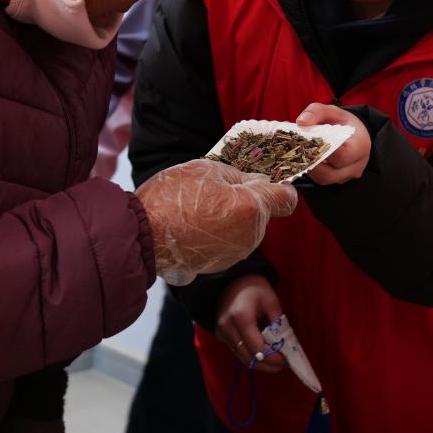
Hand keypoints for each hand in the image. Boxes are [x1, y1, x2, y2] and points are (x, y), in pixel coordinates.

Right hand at [136, 158, 296, 285]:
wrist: (145, 236)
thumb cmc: (173, 198)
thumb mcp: (206, 170)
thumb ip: (239, 175)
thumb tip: (257, 181)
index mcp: (252, 207)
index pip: (287, 199)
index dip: (279, 187)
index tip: (263, 181)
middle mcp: (251, 234)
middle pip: (263, 212)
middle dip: (247, 201)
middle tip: (216, 189)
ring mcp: (237, 252)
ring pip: (246, 228)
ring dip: (232, 217)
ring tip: (200, 207)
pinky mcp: (221, 263)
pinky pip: (230, 242)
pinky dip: (219, 232)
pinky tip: (195, 224)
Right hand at [216, 275, 286, 372]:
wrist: (229, 278)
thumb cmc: (253, 286)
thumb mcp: (271, 301)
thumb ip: (279, 325)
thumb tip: (287, 347)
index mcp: (241, 318)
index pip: (259, 349)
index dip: (274, 359)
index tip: (287, 360)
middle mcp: (228, 329)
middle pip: (249, 359)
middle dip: (268, 365)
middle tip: (283, 364)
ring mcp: (221, 333)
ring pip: (242, 358)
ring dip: (259, 363)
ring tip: (275, 360)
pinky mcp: (220, 335)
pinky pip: (237, 351)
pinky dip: (251, 356)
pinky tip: (262, 352)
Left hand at [296, 103, 370, 184]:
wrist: (354, 133)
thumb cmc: (344, 122)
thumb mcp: (333, 112)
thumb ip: (317, 112)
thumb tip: (301, 122)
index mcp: (360, 146)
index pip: (341, 155)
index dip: (321, 151)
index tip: (304, 141)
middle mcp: (356, 166)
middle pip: (329, 173)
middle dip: (309, 162)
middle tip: (295, 149)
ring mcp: (347, 176)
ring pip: (324, 179)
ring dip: (308, 167)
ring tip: (296, 153)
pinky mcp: (339, 180)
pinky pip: (322, 179)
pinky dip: (310, 169)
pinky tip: (301, 158)